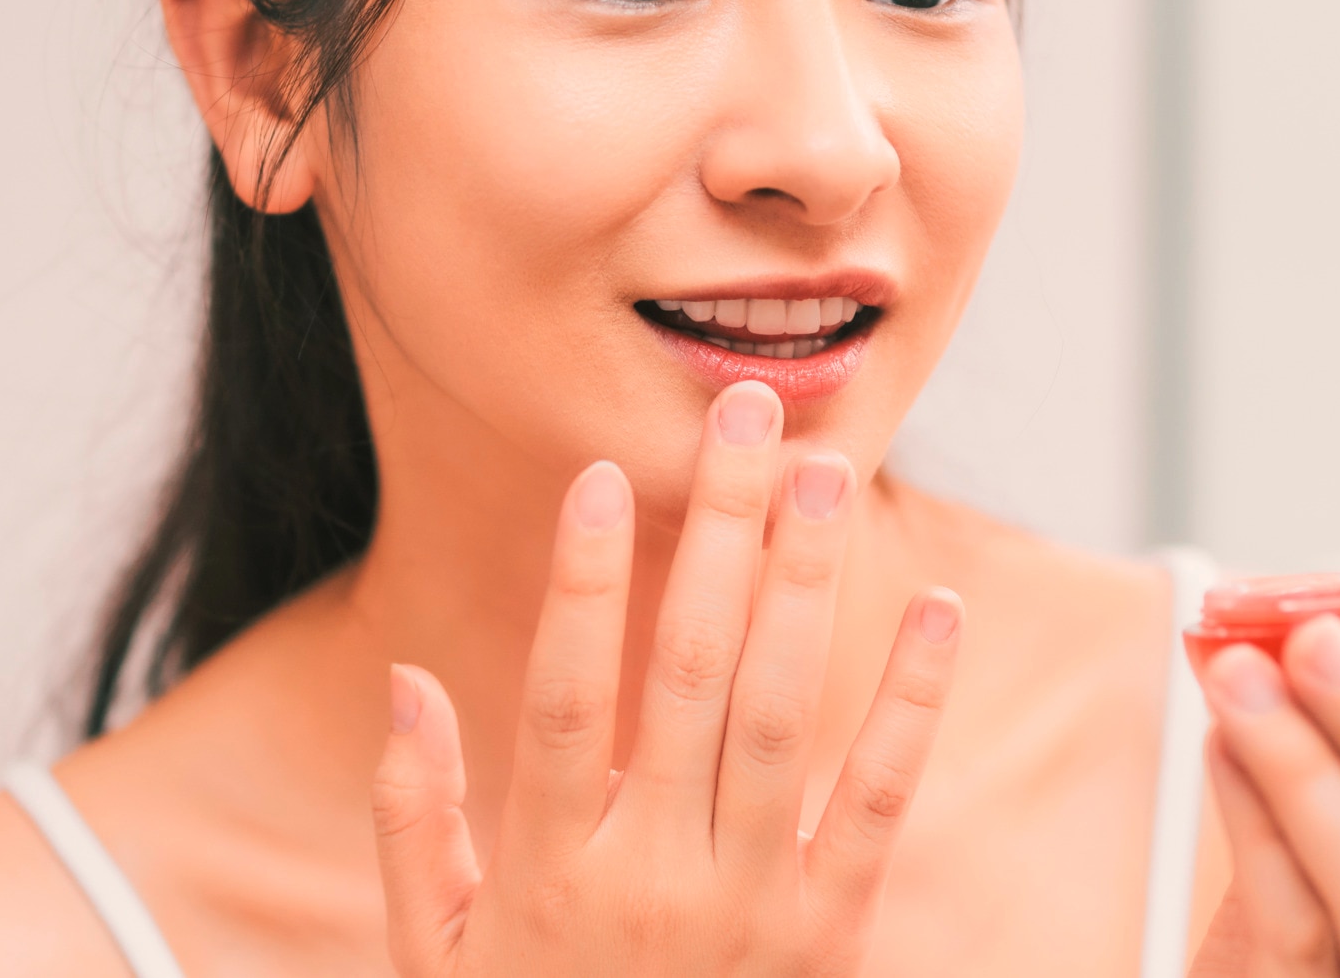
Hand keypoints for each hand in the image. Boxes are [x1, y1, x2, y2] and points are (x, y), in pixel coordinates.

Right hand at [370, 380, 964, 977]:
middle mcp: (655, 877)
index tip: (598, 477)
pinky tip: (933, 607)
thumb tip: (405, 683)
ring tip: (827, 471)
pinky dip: (912, 701)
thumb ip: (418, 827)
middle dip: (720, 531)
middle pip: (692, 670)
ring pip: (785, 712)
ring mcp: (753, 907)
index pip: (564, 694)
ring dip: (808, 582)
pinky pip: (880, 802)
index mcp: (553, 873)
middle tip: (747, 416)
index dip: (579, 582)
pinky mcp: (833, 937)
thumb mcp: (437, 963)